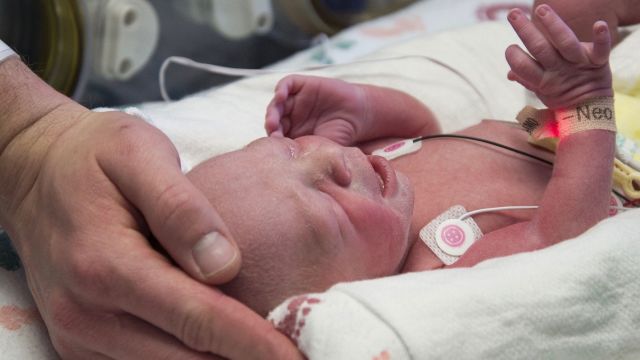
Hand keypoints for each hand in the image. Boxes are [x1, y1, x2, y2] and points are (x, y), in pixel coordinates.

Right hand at [0, 100, 300, 357]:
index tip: (295, 357)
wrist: (33, 173)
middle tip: (295, 357)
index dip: (252, 342)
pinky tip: (221, 348)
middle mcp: (87, 313)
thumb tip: (226, 264)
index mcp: (105, 264)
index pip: (196, 317)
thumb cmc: (92, 156)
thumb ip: (181, 208)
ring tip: (266, 353)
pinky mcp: (80, 342)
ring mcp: (79, 334)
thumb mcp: (138, 154)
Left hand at [265, 75, 367, 144]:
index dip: (274, 140)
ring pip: (277, 103)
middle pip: (273, 119)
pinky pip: (286, 85)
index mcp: (292, 134)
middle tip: (272, 132)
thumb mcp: (322, 149)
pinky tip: (280, 96)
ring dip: (273, 110)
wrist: (358, 116)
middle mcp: (291, 117)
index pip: (276, 136)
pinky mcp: (301, 86)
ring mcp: (295, 101)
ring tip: (273, 119)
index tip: (276, 147)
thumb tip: (289, 169)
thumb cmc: (342, 136)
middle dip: (271, 126)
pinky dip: (281, 89)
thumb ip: (306, 154)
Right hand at [505, 5, 612, 108]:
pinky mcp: (599, 61)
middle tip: (512, 13)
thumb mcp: (542, 92)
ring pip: (565, 42)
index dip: (514, 57)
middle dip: (525, 30)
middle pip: (540, 48)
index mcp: (542, 81)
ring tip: (541, 9)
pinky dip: (601, 36)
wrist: (591, 109)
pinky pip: (602, 48)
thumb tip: (510, 73)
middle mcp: (559, 70)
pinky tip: (598, 24)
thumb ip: (526, 79)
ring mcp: (579, 64)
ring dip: (553, 24)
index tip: (511, 48)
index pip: (523, 67)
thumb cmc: (562, 96)